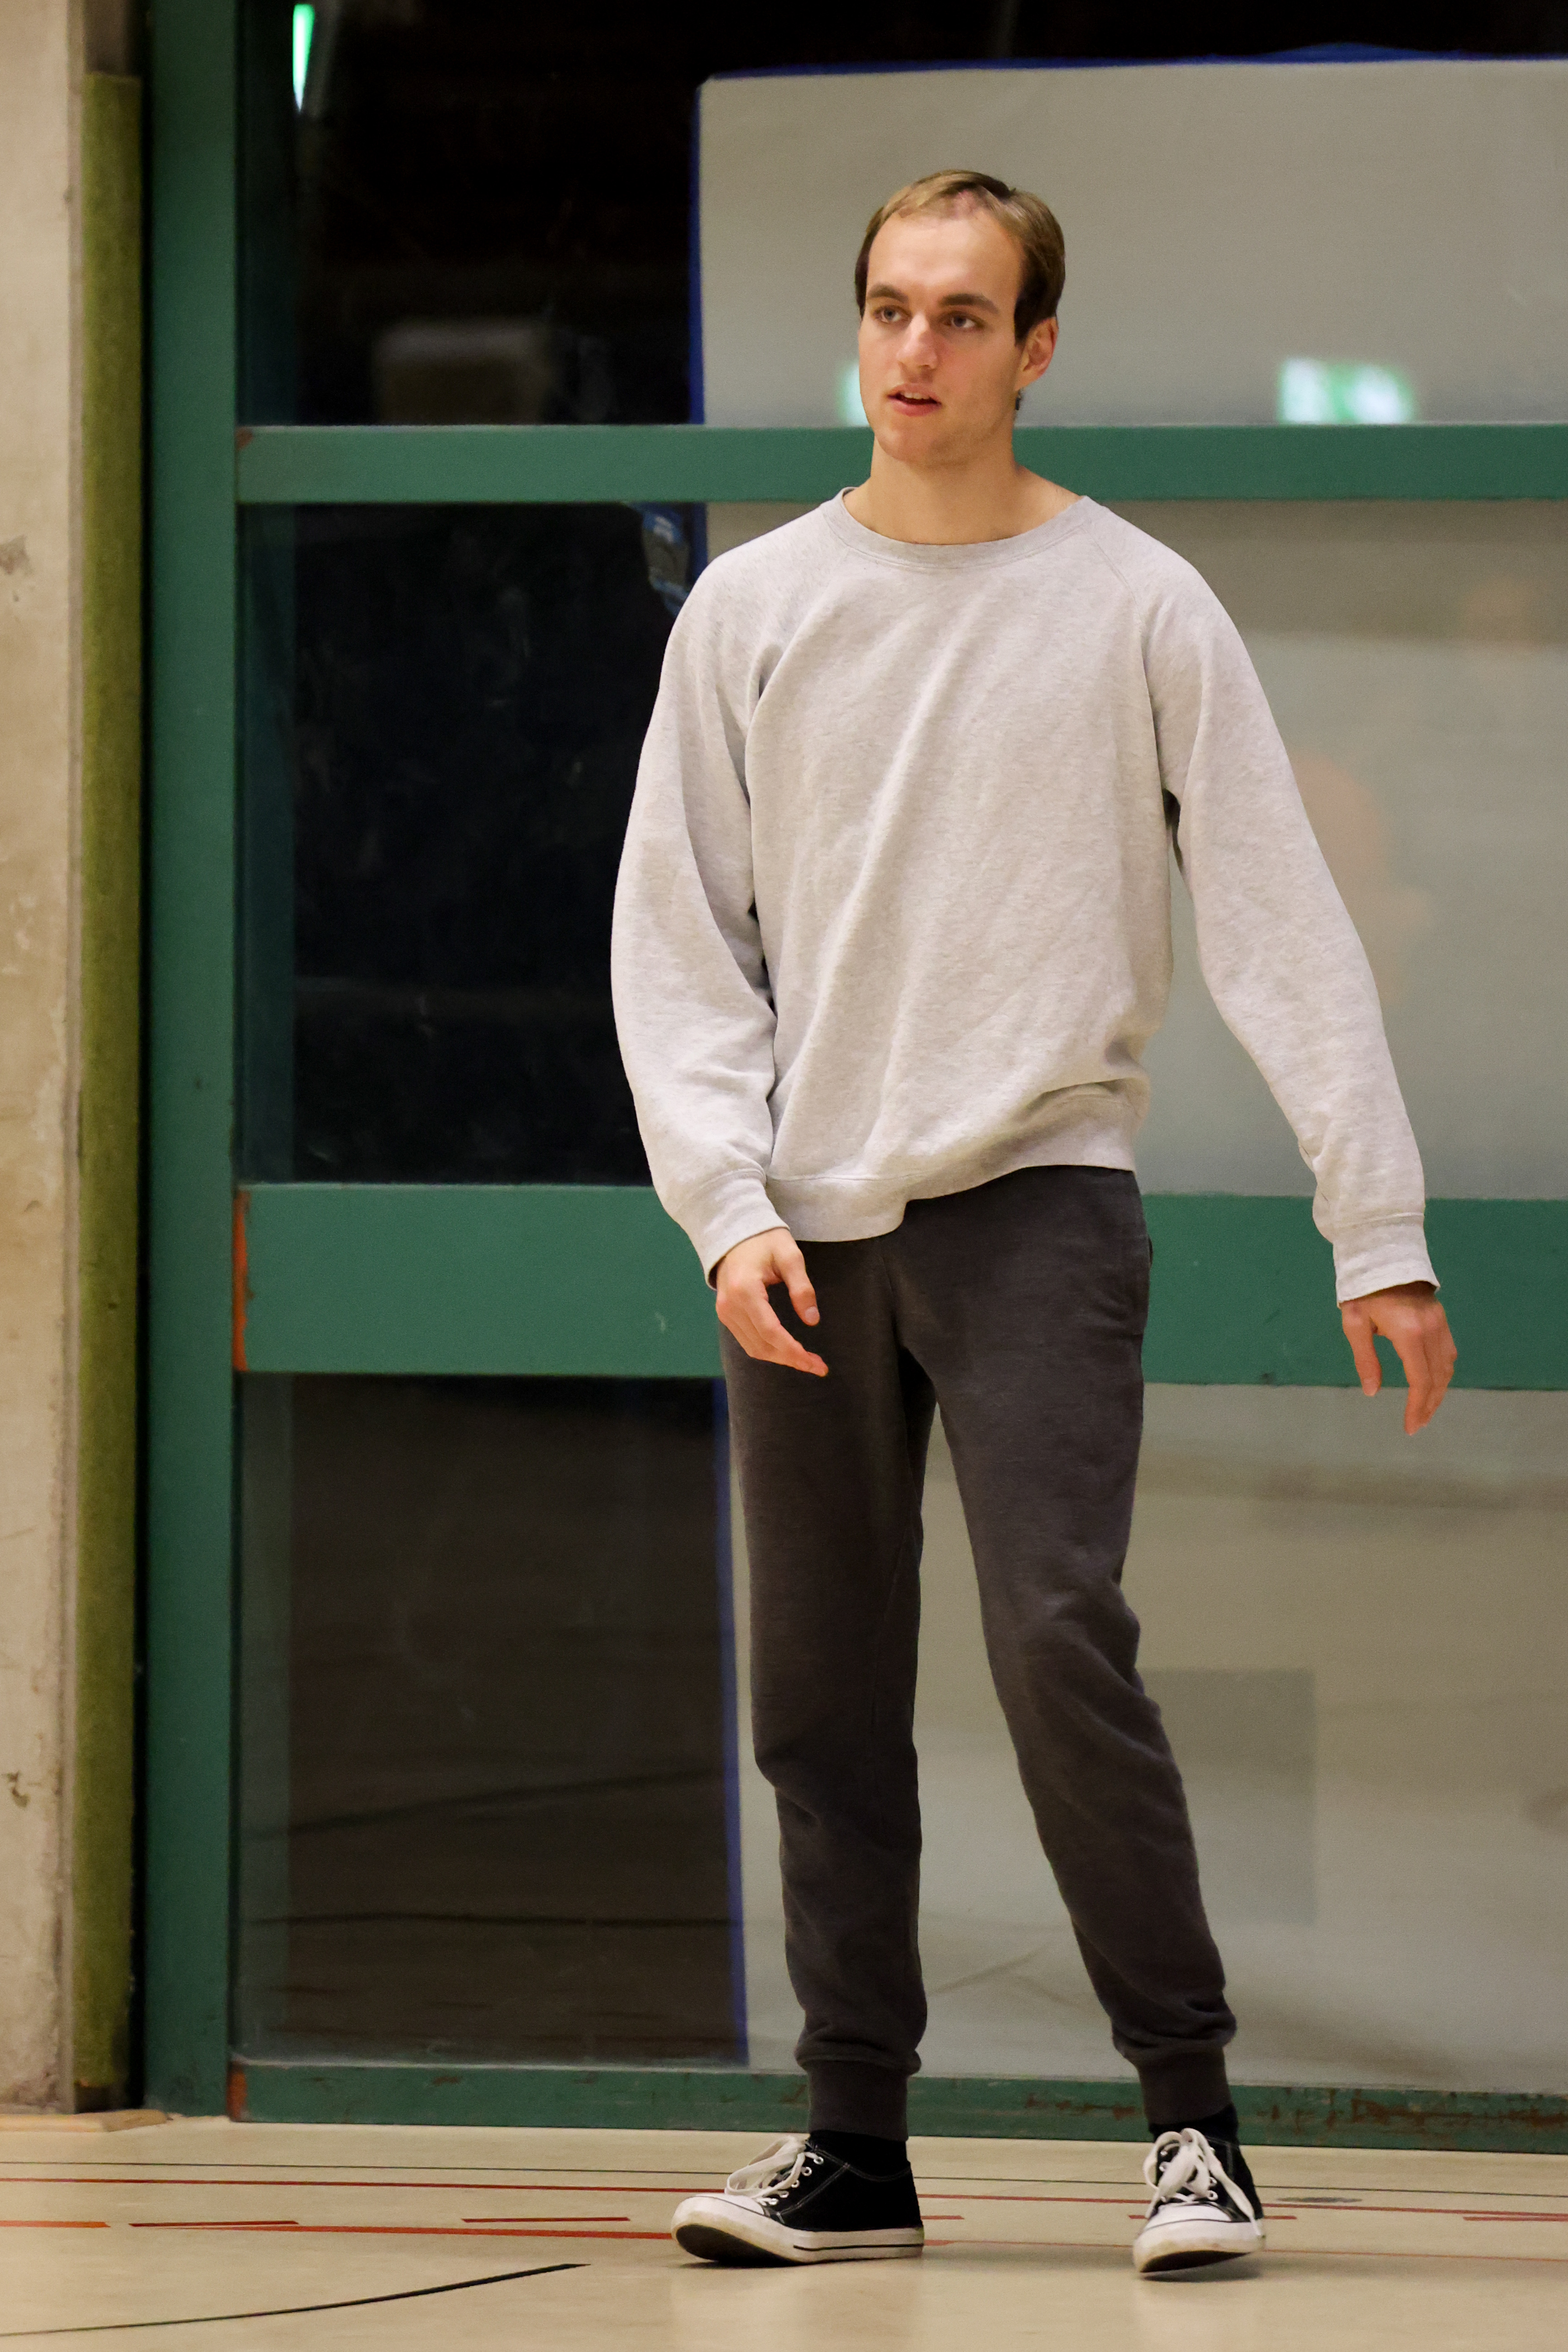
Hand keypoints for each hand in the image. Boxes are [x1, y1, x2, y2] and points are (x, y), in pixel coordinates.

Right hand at [715, 1227, 826, 1376]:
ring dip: (781, 1358)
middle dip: (791, 1359)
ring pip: (753, 1348)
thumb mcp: (790, 1256)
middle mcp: (730, 1306)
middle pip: (762, 1345)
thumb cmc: (765, 1240)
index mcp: (745, 1290)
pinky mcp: (726, 1314)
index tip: (816, 1363)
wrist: (734, 1232)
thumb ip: (802, 1288)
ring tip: (807, 1361)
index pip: (771, 1332)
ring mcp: (725, 1312)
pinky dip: (768, 1349)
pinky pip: (747, 1341)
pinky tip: (787, 1350)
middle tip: (818, 1366)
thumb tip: (812, 1320)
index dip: (794, 1351)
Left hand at [1340, 1282, 1455, 1432]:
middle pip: (1438, 1378)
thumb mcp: (1354, 1324)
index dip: (1416, 1406)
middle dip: (1429, 1405)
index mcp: (1408, 1333)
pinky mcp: (1442, 1319)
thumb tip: (1373, 1391)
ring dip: (1438, 1391)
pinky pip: (1449, 1352)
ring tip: (1425, 1409)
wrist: (1384, 1255)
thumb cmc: (1363, 1290)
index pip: (1420, 1380)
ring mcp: (1440, 1324)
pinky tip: (1434, 1383)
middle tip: (1417, 1424)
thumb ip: (1365, 1359)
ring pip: (1447, 1367)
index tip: (1410, 1426)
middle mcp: (1430, 1331)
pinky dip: (1443, 1372)